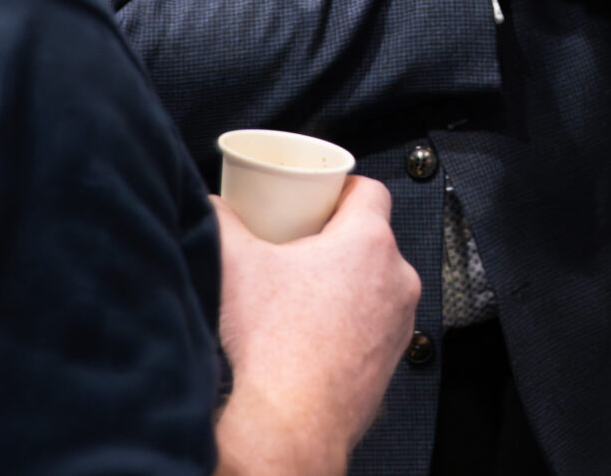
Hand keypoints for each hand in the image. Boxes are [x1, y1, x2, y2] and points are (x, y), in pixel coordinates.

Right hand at [213, 176, 418, 475]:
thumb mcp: (235, 263)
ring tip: (303, 295)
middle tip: (299, 247)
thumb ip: (220, 220)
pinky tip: (314, 334)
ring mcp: (398, 323)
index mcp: (368, 242)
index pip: (370, 191)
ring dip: (347, 284)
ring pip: (376, 284)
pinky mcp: (391, 360)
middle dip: (336, 240)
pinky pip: (375, 325)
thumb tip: (211, 203)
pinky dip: (351, 323)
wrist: (291, 422)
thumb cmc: (274, 346)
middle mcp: (396, 279)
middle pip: (371, 239)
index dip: (341, 188)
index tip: (319, 196)